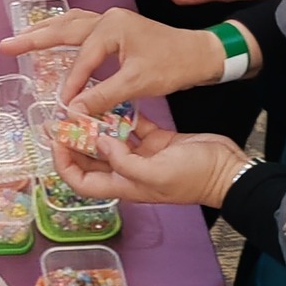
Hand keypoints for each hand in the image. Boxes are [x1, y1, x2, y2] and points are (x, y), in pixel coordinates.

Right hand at [6, 7, 226, 110]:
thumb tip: (73, 111)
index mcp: (111, 26)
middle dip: (34, 38)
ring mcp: (113, 20)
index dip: (71, 84)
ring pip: (72, 24)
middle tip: (6, 45)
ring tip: (23, 40)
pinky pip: (83, 29)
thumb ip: (102, 96)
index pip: (81, 59)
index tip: (63, 106)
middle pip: (63, 27)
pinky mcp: (118, 28)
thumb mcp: (137, 83)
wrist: (203, 53)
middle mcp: (108, 17)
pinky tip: (56, 40)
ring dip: (47, 32)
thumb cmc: (173, 65)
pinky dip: (66, 34)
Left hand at [55, 120, 252, 208]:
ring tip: (82, 105)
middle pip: (91, 159)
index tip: (57, 140)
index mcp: (125, 185)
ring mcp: (142, 155)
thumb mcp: (157, 172)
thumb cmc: (195, 177)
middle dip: (75, 141)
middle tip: (62, 117)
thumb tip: (98, 142)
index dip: (64, 164)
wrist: (227, 169)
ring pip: (110, 140)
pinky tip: (114, 100)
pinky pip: (132, 127)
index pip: (81, 181)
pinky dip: (122, 115)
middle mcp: (128, 171)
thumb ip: (124, 161)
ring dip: (96, 125)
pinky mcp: (156, 140)